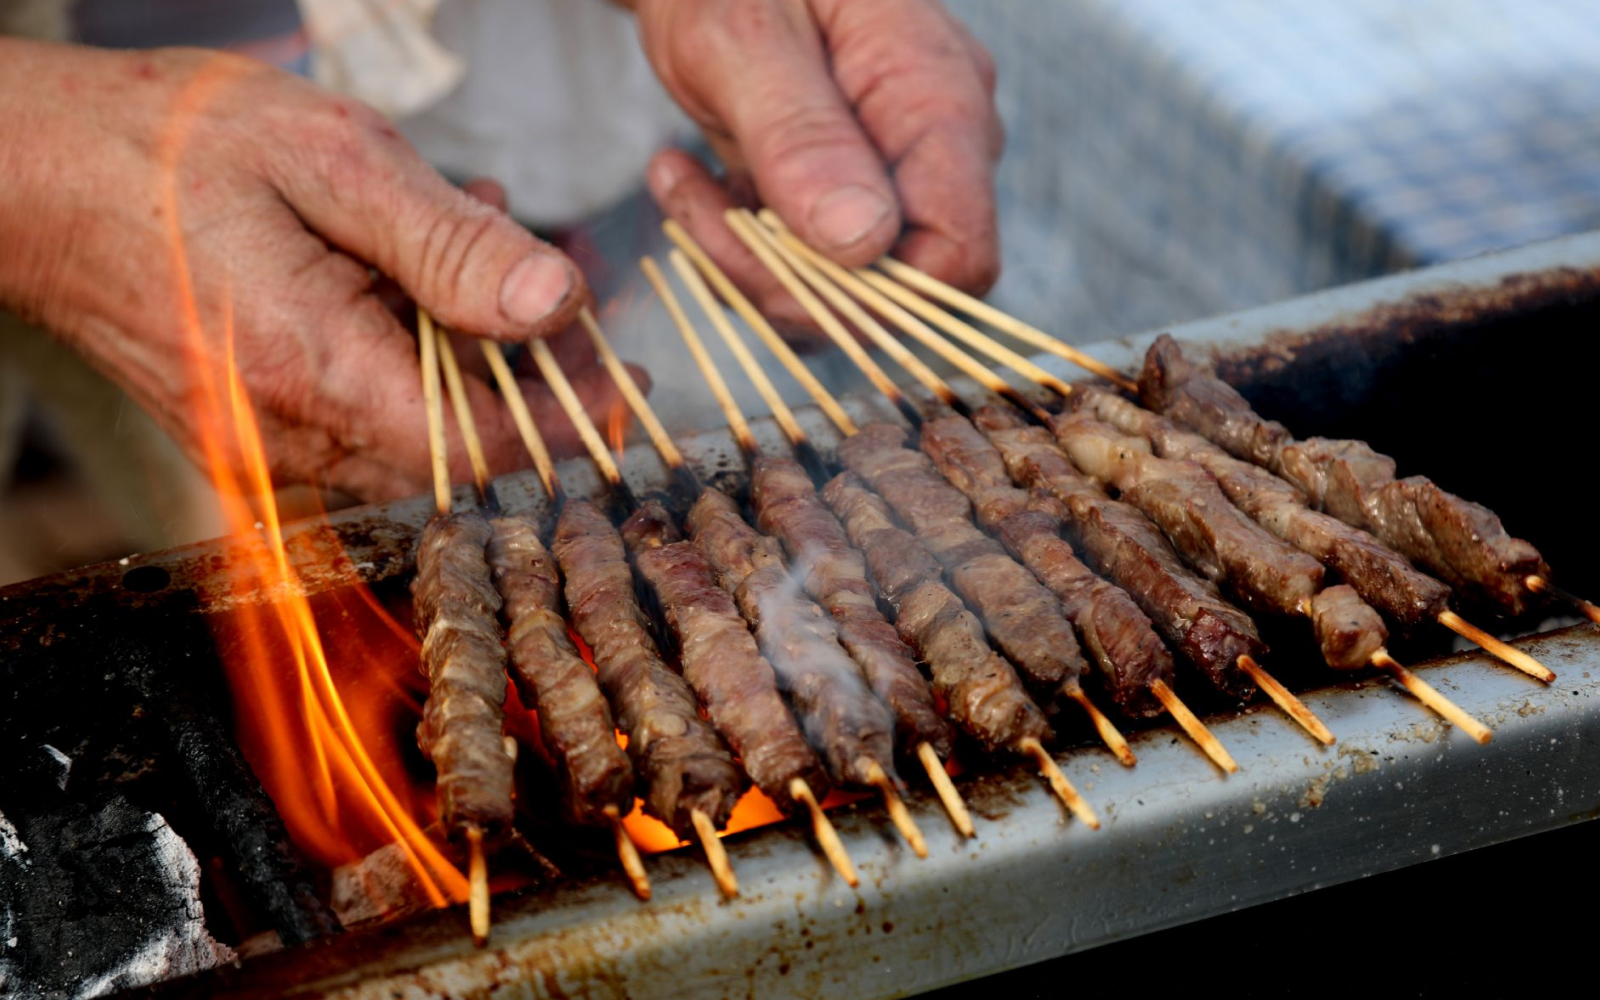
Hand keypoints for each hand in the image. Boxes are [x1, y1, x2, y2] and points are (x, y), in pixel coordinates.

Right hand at [0, 40, 641, 501]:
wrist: (32, 176)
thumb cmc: (168, 147)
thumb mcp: (333, 159)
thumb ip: (450, 243)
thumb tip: (558, 303)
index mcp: (313, 372)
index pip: (483, 449)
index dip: (566, 417)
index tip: (622, 375)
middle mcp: (290, 435)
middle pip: (461, 447)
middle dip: (529, 373)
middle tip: (562, 287)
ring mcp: (267, 442)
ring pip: (420, 430)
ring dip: (472, 353)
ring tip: (476, 240)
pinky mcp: (256, 430)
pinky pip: (366, 415)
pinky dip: (413, 354)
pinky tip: (412, 269)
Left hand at [632, 0, 1001, 339]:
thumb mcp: (744, 35)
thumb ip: (802, 136)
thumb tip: (860, 242)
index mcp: (939, 98)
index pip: (959, 254)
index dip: (873, 294)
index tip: (770, 260)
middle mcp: (934, 145)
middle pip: (894, 284)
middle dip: (785, 278)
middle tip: (693, 207)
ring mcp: (891, 167)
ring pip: (841, 284)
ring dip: (745, 260)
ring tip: (674, 177)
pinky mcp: (841, 184)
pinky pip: (807, 260)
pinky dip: (738, 242)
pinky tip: (686, 177)